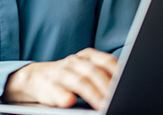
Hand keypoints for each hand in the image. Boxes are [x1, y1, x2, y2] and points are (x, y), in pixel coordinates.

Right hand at [1, 48, 117, 108]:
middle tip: (117, 99)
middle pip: (93, 72)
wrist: (35, 77)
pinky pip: (57, 91)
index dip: (117, 73)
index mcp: (86, 56)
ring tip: (103, 105)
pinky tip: (70, 101)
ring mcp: (60, 73)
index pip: (106, 61)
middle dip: (107, 87)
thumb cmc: (68, 77)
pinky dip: (64, 97)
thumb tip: (126, 85)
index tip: (127, 85)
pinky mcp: (48, 87)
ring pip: (79, 82)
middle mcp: (73, 62)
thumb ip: (103, 74)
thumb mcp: (86, 70)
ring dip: (93, 95)